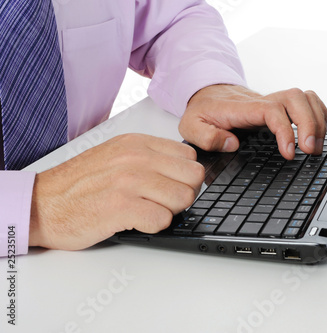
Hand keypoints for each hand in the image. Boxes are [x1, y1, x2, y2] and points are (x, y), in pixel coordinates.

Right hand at [28, 134, 204, 250]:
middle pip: (193, 177)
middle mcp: (135, 158)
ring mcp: (128, 181)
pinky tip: (137, 221)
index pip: (190, 156)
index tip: (172, 185)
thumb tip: (182, 170)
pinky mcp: (120, 207)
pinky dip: (154, 226)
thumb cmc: (78, 184)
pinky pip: (163, 219)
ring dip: (170, 211)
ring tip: (147, 211)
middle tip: (163, 202)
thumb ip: (149, 158)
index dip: (185, 176)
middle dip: (183, 194)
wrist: (42, 204)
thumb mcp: (116, 155)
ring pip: (183, 198)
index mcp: (137, 143)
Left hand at [179, 85, 326, 159]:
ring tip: (316, 146)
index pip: (272, 110)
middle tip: (310, 150)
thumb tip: (232, 144)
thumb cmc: (201, 111)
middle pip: (295, 98)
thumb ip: (207, 137)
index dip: (286, 130)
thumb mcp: (191, 127)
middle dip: (310, 124)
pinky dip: (318, 114)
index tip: (289, 152)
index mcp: (241, 108)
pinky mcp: (279, 106)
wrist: (205, 95)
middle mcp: (261, 101)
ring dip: (317, 120)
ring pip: (304, 97)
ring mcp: (272, 102)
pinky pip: (306, 102)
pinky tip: (316, 133)